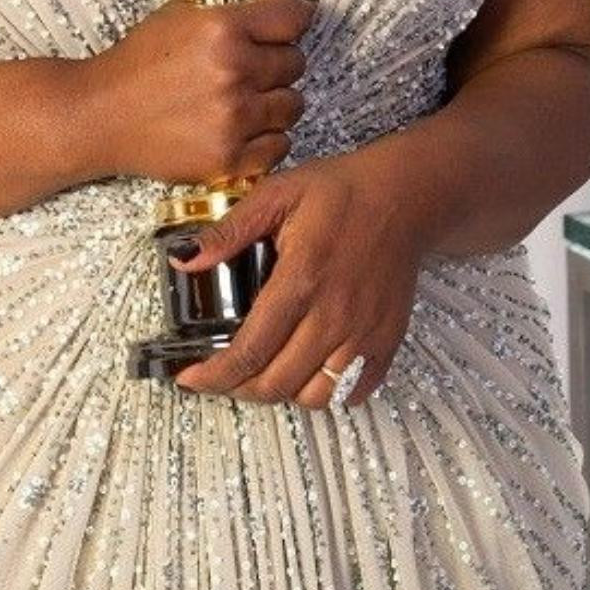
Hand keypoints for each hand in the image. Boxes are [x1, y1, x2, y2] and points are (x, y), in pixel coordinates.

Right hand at [83, 0, 317, 186]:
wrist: (99, 115)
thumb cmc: (136, 64)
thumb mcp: (179, 14)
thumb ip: (230, 9)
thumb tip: (279, 3)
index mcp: (222, 28)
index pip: (294, 16)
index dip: (293, 18)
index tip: (287, 25)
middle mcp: (233, 71)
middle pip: (296, 62)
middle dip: (277, 62)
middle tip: (250, 67)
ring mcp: (233, 118)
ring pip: (293, 105)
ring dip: (274, 101)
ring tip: (243, 100)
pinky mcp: (228, 158)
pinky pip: (280, 146)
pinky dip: (266, 139)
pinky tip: (241, 128)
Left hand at [166, 140, 426, 410]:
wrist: (405, 196)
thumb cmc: (341, 192)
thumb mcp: (276, 195)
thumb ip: (229, 231)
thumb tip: (184, 259)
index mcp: (300, 281)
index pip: (250, 351)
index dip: (214, 375)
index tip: (190, 378)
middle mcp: (334, 316)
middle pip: (277, 383)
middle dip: (239, 388)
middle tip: (220, 373)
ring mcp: (364, 334)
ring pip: (314, 397)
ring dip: (282, 393)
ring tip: (262, 370)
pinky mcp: (386, 341)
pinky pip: (351, 392)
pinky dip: (324, 392)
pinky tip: (306, 368)